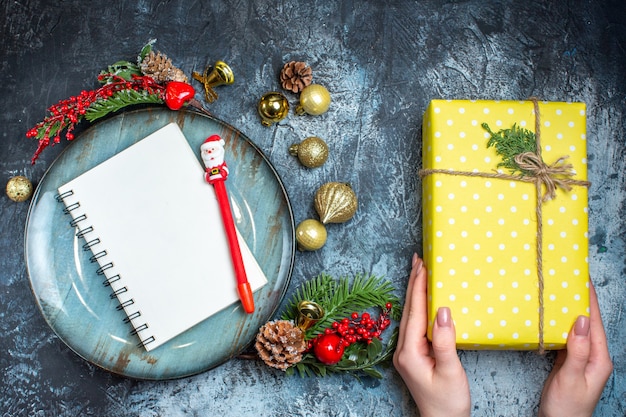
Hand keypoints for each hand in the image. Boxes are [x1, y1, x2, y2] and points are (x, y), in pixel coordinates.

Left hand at [393, 254, 469, 416]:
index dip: (419, 287)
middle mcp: (404, 350)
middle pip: (409, 310)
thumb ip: (446, 342)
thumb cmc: (448, 402)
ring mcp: (407, 352)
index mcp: (410, 352)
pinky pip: (416, 324)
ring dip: (415, 293)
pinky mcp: (414, 355)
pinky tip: (425, 299)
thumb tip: (444, 310)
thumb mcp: (450, 371)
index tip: (423, 265)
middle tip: (418, 260)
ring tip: (420, 271)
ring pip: (411, 316)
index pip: (415, 312)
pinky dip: (420, 307)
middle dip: (413, 283)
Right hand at [538, 282, 612, 416]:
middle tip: (569, 279)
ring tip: (560, 292)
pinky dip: (559, 323)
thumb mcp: (571, 378)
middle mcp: (593, 355)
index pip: (595, 322)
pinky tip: (552, 316)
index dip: (590, 300)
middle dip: (581, 300)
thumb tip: (582, 320)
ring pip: (576, 328)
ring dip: (569, 310)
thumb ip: (578, 350)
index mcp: (599, 358)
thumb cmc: (567, 407)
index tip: (583, 279)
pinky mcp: (569, 361)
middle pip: (588, 322)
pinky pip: (566, 337)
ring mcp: (581, 358)